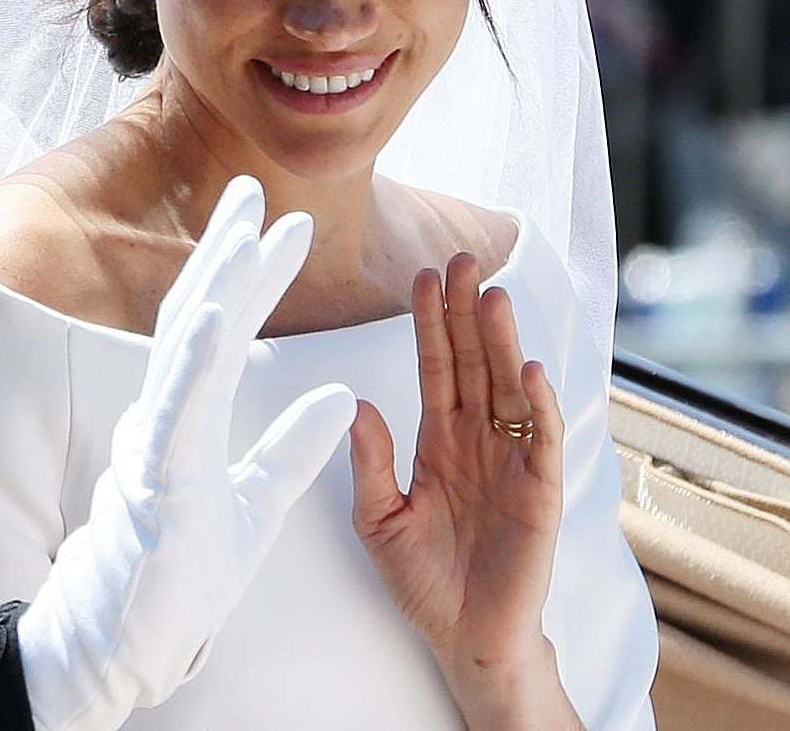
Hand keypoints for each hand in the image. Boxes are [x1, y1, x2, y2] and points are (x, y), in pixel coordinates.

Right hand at [18, 177, 356, 730]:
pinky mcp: (157, 479)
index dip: (251, 276)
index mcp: (190, 417)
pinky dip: (194, 359)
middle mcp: (165, 415)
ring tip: (244, 234)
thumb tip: (344, 396)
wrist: (133, 637)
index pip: (225, 331)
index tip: (286, 226)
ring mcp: (156, 442)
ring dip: (215, 287)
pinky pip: (176, 410)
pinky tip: (214, 315)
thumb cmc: (184, 573)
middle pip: (196, 317)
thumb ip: (294, 448)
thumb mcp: (258, 502)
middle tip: (252, 191)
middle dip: (225, 252)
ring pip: (184, 351)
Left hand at [348, 253, 578, 727]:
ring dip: (501, 343)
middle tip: (461, 258)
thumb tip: (356, 403)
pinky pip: (540, 440)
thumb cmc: (422, 580)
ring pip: (506, 388)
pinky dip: (536, 405)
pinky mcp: (539, 493)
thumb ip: (370, 462)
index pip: (433, 367)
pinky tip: (528, 370)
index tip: (419, 275)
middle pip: (472, 363)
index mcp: (437, 441)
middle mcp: (476, 441)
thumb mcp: (378, 518)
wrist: (464, 638)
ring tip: (492, 296)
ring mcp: (510, 462)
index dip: (428, 323)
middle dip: (466, 312)